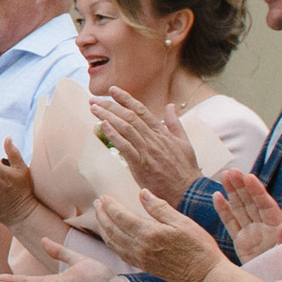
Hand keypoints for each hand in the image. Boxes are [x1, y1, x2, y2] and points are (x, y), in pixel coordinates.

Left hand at [87, 89, 200, 208]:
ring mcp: (147, 150)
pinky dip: (113, 135)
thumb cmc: (186, 168)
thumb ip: (175, 123)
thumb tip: (170, 106)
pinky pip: (124, 147)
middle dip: (110, 105)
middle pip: (129, 116)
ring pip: (125, 128)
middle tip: (93, 98)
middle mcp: (153, 138)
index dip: (125, 99)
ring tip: (93, 108)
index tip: (112, 90)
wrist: (188, 191)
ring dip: (107, 116)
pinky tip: (102, 126)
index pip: (141, 110)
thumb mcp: (184, 142)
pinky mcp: (141, 164)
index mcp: (162, 132)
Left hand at [92, 185, 219, 281]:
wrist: (205, 274)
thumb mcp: (182, 221)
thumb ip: (159, 207)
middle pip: (112, 229)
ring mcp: (140, 258)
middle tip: (97, 203)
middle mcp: (140, 247)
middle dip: (102, 215)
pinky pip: (120, 253)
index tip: (104, 196)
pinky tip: (111, 236)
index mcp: (149, 233)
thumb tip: (142, 193)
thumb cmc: (198, 246)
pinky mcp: (144, 266)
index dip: (110, 206)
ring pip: (113, 242)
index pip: (121, 216)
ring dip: (103, 228)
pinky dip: (111, 243)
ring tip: (99, 216)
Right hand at [213, 166, 281, 265]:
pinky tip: (217, 196)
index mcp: (276, 226)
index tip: (249, 177)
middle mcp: (263, 226)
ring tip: (224, 176)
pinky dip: (224, 210)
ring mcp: (251, 233)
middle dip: (241, 186)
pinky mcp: (242, 243)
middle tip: (232, 171)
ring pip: (240, 208)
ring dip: (232, 192)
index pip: (265, 204)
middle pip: (251, 202)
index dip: (257, 191)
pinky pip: (231, 223)